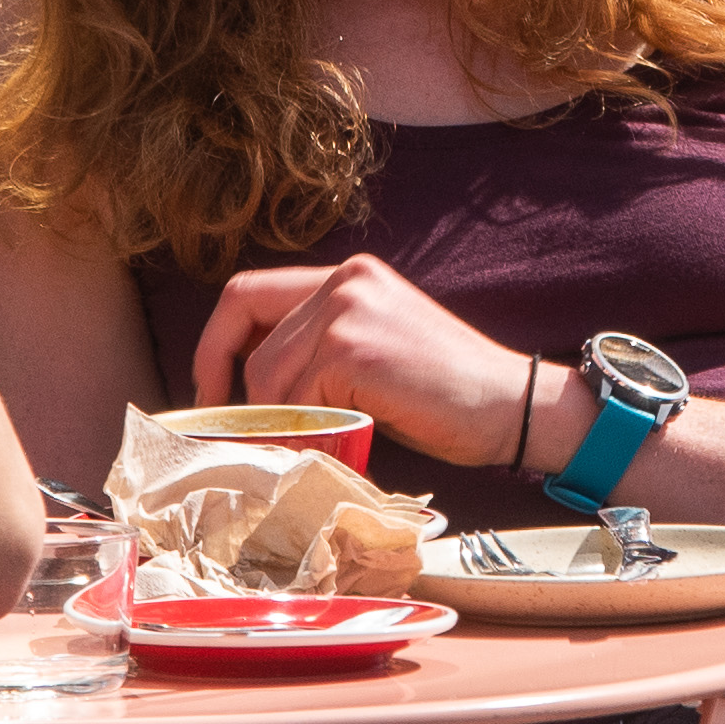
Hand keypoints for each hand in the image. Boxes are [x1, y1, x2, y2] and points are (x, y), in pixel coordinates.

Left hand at [192, 252, 542, 476]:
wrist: (513, 407)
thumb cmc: (448, 396)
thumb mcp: (375, 352)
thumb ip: (318, 351)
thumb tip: (246, 394)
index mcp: (349, 275)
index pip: (247, 293)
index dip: (214, 345)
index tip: (211, 392)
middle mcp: (344, 280)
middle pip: (248, 338)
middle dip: (236, 396)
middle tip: (242, 436)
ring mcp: (348, 311)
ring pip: (267, 378)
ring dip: (280, 424)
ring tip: (314, 448)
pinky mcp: (353, 351)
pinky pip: (295, 401)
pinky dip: (306, 433)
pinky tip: (341, 446)